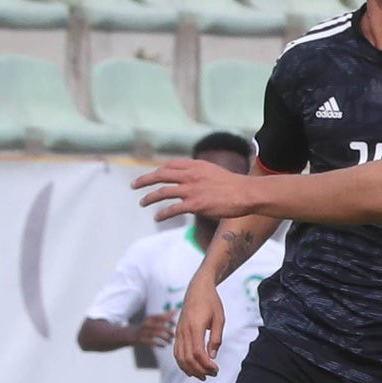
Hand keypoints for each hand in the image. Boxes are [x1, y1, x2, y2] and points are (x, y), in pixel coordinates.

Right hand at [132, 311, 176, 348]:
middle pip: (160, 326)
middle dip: (169, 331)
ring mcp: (143, 332)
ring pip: (157, 335)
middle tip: (174, 335)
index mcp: (150, 318)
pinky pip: (152, 343)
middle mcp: (146, 324)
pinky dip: (160, 344)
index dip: (170, 320)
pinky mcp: (141, 340)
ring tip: (170, 341)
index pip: (161, 317)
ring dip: (166, 339)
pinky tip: (164, 346)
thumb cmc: (147, 326)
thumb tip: (177, 310)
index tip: (175, 325)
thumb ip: (165, 316)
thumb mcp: (154, 320)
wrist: (129, 334)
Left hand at [133, 159, 262, 224]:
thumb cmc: (235, 185)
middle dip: (144, 180)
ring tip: (142, 202)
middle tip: (134, 186)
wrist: (247, 193)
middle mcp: (191, 175)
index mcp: (196, 165)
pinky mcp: (195, 205)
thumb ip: (201, 174)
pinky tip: (157, 217)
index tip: (153, 176)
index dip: (159, 171)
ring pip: (163, 192)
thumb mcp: (216, 172)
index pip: (170, 165)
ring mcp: (192, 190)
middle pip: (160, 175)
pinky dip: (162, 214)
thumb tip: (193, 180)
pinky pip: (172, 209)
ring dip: (149, 198)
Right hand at [174, 278, 225, 380]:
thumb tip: (212, 357)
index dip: (206, 365)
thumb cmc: (211, 303)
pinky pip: (176, 351)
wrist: (197, 290)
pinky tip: (191, 369)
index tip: (216, 369)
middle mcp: (183, 331)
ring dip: (190, 369)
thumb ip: (216, 338)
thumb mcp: (219, 319)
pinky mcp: (178, 333)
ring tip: (203, 376)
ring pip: (179, 357)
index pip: (197, 353)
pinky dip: (182, 362)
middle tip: (212, 375)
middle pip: (187, 358)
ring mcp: (178, 332)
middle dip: (200, 370)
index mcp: (194, 328)